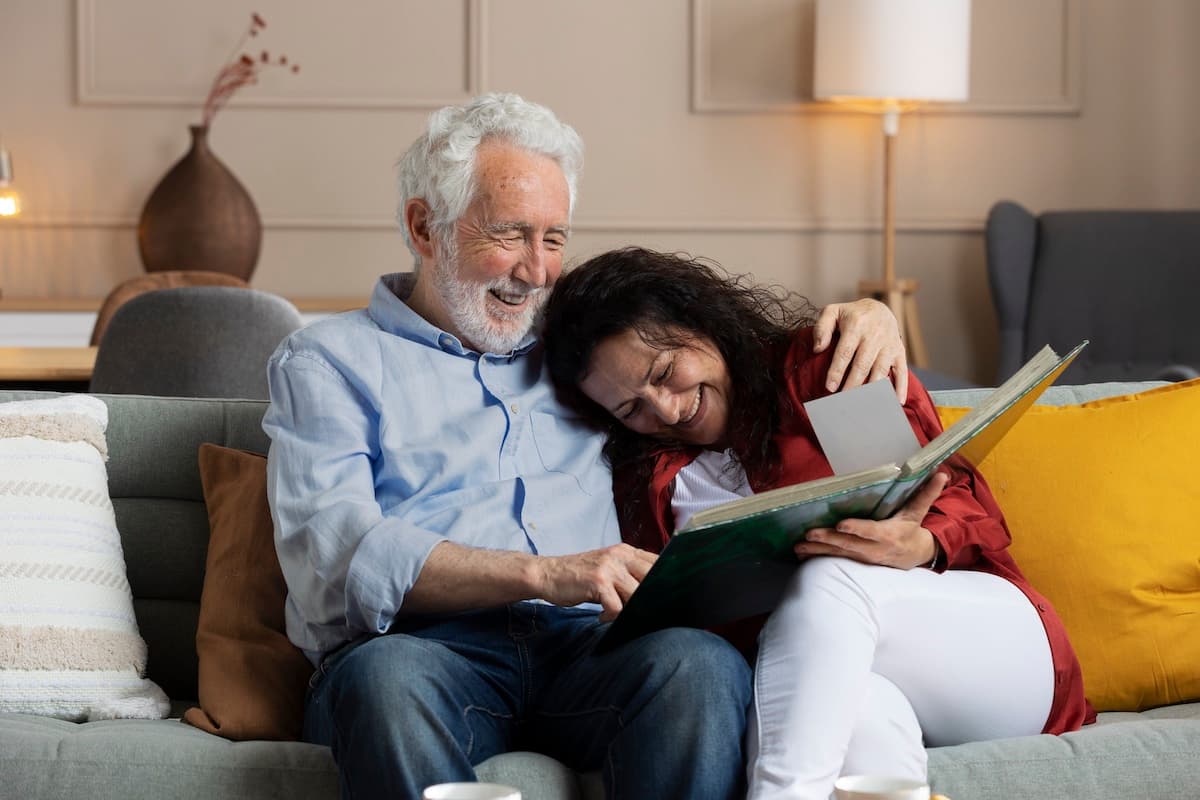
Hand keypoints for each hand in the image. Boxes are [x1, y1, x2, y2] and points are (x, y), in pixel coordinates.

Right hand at [538, 544, 657, 620]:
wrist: (548, 574)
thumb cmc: (580, 576)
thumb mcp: (608, 568)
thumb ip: (629, 574)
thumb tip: (656, 594)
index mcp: (626, 551)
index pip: (659, 563)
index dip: (666, 582)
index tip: (666, 599)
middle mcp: (620, 555)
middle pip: (653, 580)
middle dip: (652, 600)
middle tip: (643, 614)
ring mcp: (609, 567)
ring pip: (637, 595)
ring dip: (630, 611)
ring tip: (616, 614)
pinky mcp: (598, 581)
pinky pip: (617, 607)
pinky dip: (611, 617)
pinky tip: (601, 616)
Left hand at [793, 471, 947, 568]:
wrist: (914, 557)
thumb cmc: (911, 529)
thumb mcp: (918, 512)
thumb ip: (926, 493)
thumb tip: (942, 473)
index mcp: (888, 535)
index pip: (870, 531)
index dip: (856, 529)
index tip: (841, 525)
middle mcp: (873, 549)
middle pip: (848, 544)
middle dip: (828, 540)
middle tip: (809, 534)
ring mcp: (862, 558)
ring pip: (838, 554)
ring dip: (817, 551)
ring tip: (798, 546)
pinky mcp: (854, 562)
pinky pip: (834, 560)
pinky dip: (817, 557)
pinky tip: (800, 554)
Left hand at [812, 298, 908, 400]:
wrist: (879, 307)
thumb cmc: (851, 315)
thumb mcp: (833, 312)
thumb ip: (822, 328)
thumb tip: (817, 349)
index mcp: (856, 325)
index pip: (845, 352)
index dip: (837, 371)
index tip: (830, 387)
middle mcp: (874, 335)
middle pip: (862, 365)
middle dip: (852, 385)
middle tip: (843, 402)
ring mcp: (889, 344)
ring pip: (880, 370)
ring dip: (872, 390)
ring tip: (862, 404)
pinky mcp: (900, 351)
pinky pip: (901, 370)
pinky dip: (901, 387)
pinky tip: (896, 402)